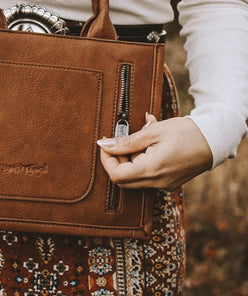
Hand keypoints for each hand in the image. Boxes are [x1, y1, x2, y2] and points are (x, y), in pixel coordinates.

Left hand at [97, 114, 212, 189]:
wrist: (213, 139)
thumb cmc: (184, 133)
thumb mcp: (152, 133)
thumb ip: (126, 141)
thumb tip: (104, 144)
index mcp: (151, 171)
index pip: (116, 175)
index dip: (107, 159)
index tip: (106, 143)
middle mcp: (156, 183)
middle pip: (123, 178)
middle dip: (118, 159)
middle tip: (123, 139)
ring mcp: (164, 185)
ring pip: (135, 176)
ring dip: (132, 156)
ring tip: (143, 135)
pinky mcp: (169, 182)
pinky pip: (148, 174)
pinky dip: (143, 159)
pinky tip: (151, 142)